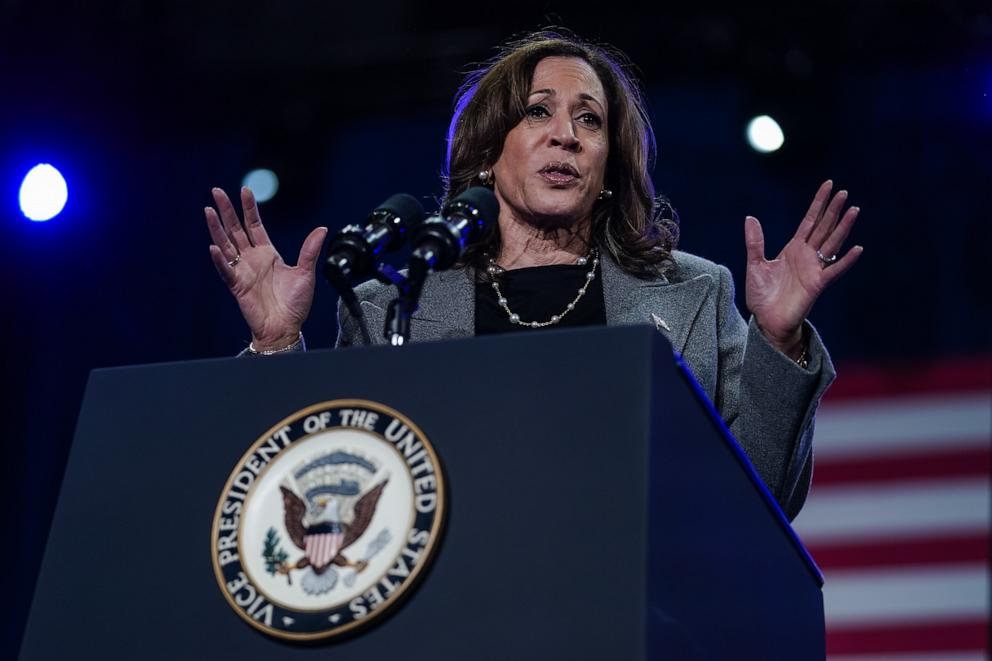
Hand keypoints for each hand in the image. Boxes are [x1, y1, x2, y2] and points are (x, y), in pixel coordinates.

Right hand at [205, 187, 326, 350]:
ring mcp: (243, 272)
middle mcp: (252, 259)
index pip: (254, 225)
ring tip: (208, 211)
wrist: (286, 327)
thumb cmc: (294, 304)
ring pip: (226, 245)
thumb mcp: (306, 272)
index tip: (245, 190)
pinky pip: (227, 271)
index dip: (249, 209)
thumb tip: (322, 229)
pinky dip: (220, 261)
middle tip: (217, 192)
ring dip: (217, 229)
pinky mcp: (238, 287)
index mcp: (267, 254)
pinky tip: (214, 248)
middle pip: (236, 230)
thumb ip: (310, 250)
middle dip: (227, 211)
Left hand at [744, 180, 862, 357]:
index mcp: (793, 249)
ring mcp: (814, 269)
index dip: (818, 204)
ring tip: (853, 210)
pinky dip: (846, 261)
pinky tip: (857, 248)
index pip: (809, 221)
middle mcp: (807, 256)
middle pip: (824, 228)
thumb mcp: (755, 264)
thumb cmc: (762, 295)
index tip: (828, 186)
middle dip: (833, 210)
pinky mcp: (817, 284)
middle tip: (844, 192)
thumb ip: (755, 242)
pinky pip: (834, 271)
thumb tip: (750, 218)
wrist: (766, 321)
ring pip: (832, 244)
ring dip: (843, 228)